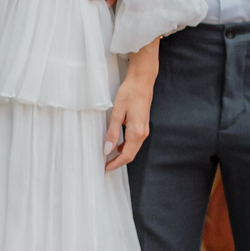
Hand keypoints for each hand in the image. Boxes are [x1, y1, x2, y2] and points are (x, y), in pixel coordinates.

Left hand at [104, 43, 159, 170]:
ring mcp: (144, 130)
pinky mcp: (143, 125)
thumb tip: (108, 149)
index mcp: (136, 132)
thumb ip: (113, 132)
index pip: (126, 155)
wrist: (142, 81)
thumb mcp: (117, 113)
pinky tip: (117, 146)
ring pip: (133, 149)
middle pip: (131, 154)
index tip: (105, 168)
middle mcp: (143, 133)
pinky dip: (126, 147)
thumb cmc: (129, 94)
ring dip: (122, 155)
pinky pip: (135, 142)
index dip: (115, 164)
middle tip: (105, 166)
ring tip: (108, 158)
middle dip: (118, 162)